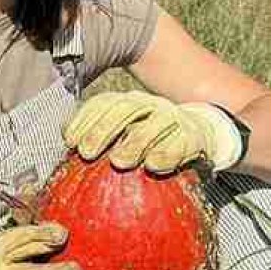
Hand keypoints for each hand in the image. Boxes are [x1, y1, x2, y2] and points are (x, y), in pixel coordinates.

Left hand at [64, 91, 243, 173]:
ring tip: (118, 162)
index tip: (70, 141)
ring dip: (134, 142)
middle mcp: (148, 105)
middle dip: (102, 130)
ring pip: (152, 123)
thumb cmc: (150, 144)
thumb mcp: (123, 139)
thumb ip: (98, 142)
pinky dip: (167, 153)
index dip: (83, 120)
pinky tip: (154, 165)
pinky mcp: (195, 135)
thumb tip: (69, 150)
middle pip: (123, 109)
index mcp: (127, 103)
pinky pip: (181, 142)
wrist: (201, 137)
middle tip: (87, 153)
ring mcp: (172, 117)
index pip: (102, 103)